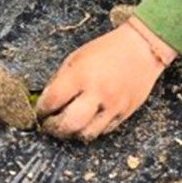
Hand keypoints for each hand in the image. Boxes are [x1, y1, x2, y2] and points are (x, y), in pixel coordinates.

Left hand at [36, 19, 176, 140]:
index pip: (53, 100)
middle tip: (49, 125)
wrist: (142, 48)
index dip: (42, 110)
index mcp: (81, 74)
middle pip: (68, 124)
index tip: (39, 112)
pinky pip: (103, 131)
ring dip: (72, 133)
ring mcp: (112, 105)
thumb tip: (47, 99)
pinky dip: (91, 129)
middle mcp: (97, 92)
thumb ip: (61, 78)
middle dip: (54, 128)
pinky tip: (86, 121)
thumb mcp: (77, 56)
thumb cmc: (107, 49)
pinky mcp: (124, 113)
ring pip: (86, 134)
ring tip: (67, 126)